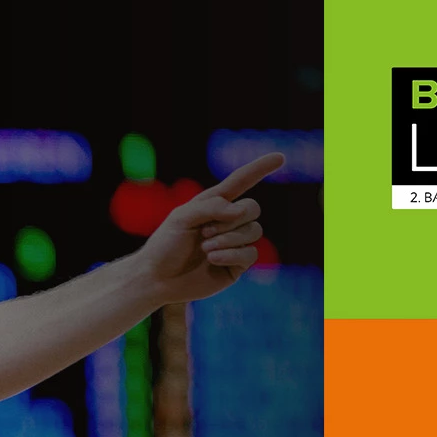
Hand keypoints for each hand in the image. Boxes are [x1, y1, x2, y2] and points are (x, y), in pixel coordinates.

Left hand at [137, 152, 284, 304]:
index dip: (259, 169)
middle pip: (253, 208)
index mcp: (214, 204)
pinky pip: (250, 254)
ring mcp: (235, 244)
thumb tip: (241, 210)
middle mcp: (228, 222)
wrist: (157, 278)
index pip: (241, 181)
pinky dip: (231, 255)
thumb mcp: (181, 217)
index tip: (279, 158)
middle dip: (231, 219)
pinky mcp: (237, 265)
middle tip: (205, 232)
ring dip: (228, 238)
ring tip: (204, 247)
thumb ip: (211, 206)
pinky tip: (212, 259)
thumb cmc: (165, 246)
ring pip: (254, 231)